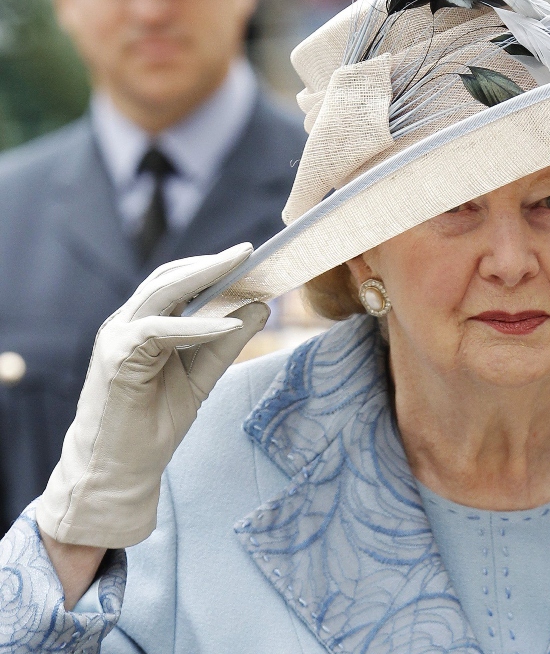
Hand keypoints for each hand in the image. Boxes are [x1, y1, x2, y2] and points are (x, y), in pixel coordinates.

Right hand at [36, 244, 268, 548]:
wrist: (120, 471)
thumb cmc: (153, 424)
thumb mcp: (201, 376)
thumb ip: (227, 343)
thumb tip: (262, 308)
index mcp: (142, 325)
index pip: (176, 283)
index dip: (210, 267)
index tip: (248, 258)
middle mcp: (126, 324)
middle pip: (169, 279)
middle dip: (211, 263)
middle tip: (248, 250)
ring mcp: (117, 338)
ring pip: (161, 293)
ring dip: (204, 278)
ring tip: (242, 269)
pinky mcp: (116, 358)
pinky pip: (161, 331)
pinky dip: (198, 326)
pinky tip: (230, 323)